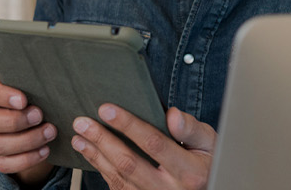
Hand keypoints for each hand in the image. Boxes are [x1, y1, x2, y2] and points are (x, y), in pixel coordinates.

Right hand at [0, 70, 55, 184]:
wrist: (54, 119)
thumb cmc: (46, 92)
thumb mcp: (42, 80)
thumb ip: (40, 74)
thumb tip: (53, 64)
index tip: (23, 100)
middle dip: (12, 121)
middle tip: (39, 115)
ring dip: (26, 140)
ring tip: (50, 131)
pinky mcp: (3, 157)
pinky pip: (4, 164)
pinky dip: (26, 160)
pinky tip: (45, 150)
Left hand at [71, 104, 216, 189]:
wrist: (209, 188)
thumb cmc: (208, 165)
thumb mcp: (211, 144)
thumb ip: (192, 129)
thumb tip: (172, 115)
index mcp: (189, 171)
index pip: (154, 144)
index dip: (129, 125)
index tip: (107, 109)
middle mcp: (170, 189)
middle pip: (129, 163)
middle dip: (102, 140)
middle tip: (83, 122)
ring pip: (118, 178)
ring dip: (95, 155)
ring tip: (80, 136)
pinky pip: (117, 187)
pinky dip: (100, 169)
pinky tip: (91, 154)